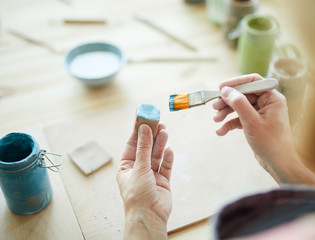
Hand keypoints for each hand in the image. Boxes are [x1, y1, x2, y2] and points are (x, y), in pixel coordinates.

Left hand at [117, 123, 173, 239]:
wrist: (149, 216)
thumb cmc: (137, 195)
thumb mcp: (138, 168)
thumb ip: (143, 148)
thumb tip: (144, 129)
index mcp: (127, 166)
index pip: (132, 143)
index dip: (138, 130)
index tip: (143, 117)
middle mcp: (139, 169)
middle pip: (146, 147)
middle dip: (152, 135)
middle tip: (159, 122)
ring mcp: (151, 175)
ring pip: (157, 155)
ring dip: (161, 144)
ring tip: (165, 131)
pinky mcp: (163, 181)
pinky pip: (166, 166)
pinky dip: (168, 158)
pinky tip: (170, 150)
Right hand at [213, 74, 314, 186]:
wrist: (278, 164)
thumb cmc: (270, 142)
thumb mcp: (251, 121)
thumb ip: (238, 103)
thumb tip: (226, 90)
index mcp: (272, 98)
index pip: (252, 82)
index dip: (236, 83)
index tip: (220, 88)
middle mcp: (267, 103)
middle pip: (243, 94)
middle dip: (228, 101)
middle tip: (214, 107)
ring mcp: (260, 113)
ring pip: (239, 107)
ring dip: (226, 112)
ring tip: (216, 120)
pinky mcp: (255, 123)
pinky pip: (239, 118)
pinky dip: (230, 123)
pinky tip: (221, 131)